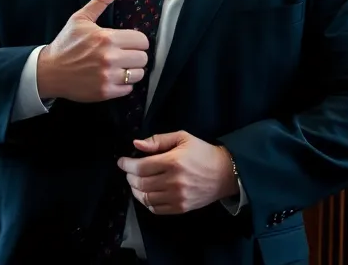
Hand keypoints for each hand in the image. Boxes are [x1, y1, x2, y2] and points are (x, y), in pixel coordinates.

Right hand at [35, 0, 149, 102]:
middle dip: (136, 56)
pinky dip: (123, 85)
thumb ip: (101, 1)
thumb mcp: (80, 19)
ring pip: (138, 74)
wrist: (48, 72)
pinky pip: (128, 89)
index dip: (137, 41)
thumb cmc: (66, 44)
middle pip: (143, 58)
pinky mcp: (104, 92)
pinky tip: (112, 78)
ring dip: (132, 71)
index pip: (142, 40)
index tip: (129, 43)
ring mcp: (107, 76)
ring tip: (120, 67)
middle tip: (125, 55)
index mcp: (107, 38)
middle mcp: (109, 57)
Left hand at [120, 131, 237, 214]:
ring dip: (136, 190)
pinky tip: (148, 193)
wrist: (225, 173)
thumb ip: (159, 140)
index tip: (122, 162)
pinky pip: (155, 209)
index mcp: (174, 162)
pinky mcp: (180, 208)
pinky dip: (146, 202)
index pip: (140, 167)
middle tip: (130, 171)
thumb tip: (136, 144)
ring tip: (137, 182)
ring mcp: (177, 197)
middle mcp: (174, 181)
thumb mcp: (183, 138)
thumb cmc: (203, 153)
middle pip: (140, 183)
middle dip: (130, 177)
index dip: (127, 165)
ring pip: (145, 198)